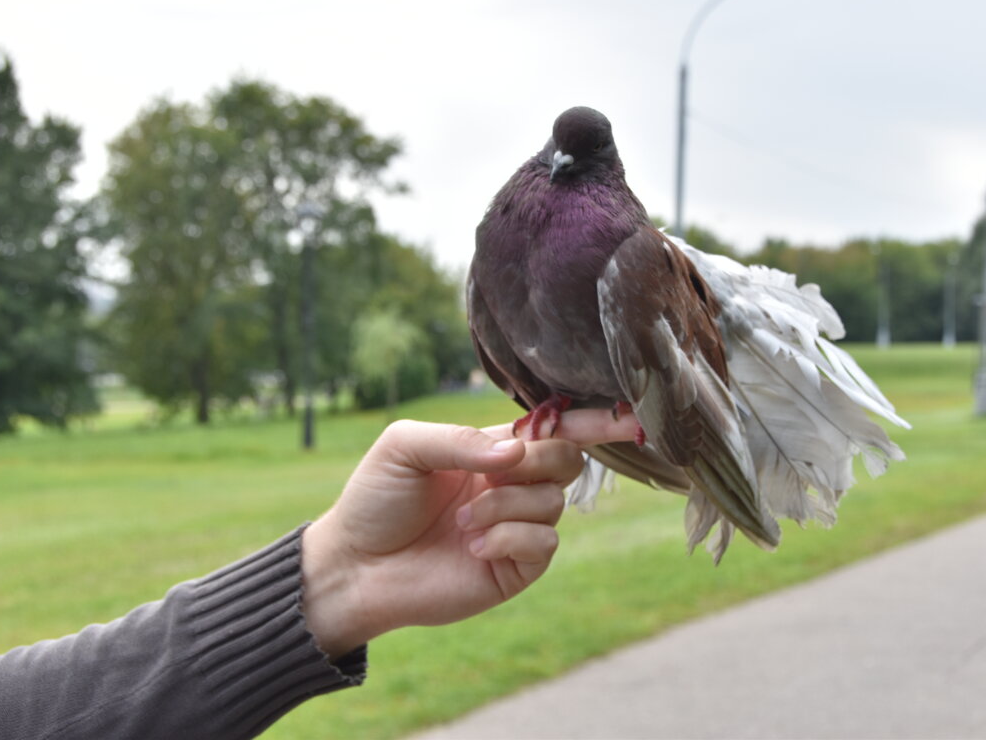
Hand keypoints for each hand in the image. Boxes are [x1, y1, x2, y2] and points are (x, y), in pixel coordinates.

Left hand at [300, 410, 638, 658]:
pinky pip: (545, 542)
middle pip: (567, 459)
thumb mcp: (405, 447)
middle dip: (537, 462)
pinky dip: (511, 537)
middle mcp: (512, 485)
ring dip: (507, 506)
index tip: (630, 417)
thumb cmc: (376, 499)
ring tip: (463, 523)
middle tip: (492, 475)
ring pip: (555, 502)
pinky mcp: (516, 567)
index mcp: (492, 449)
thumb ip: (458, 439)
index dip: (596, 421)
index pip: (554, 428)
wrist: (355, 566)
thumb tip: (516, 452)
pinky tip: (474, 547)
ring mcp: (517, 526)